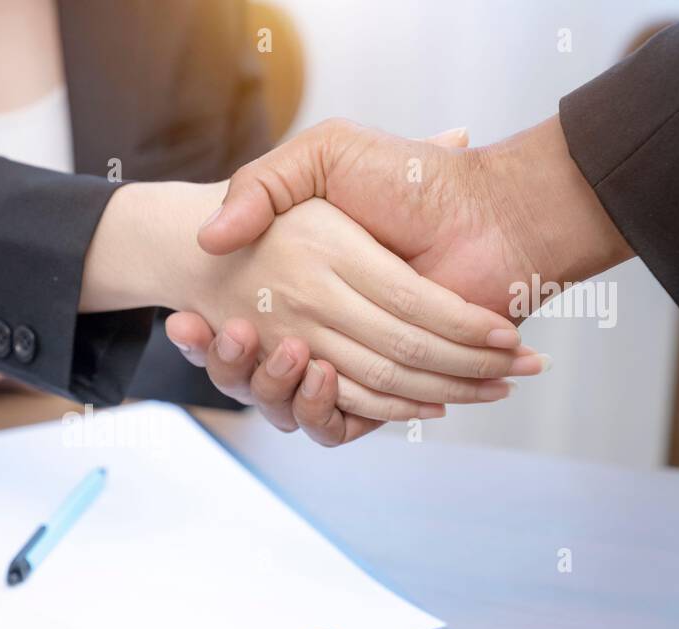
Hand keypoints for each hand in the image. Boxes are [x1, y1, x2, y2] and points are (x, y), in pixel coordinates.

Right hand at [175, 117, 631, 440]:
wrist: (496, 214)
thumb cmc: (417, 179)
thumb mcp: (325, 155)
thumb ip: (265, 183)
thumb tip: (207, 236)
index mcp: (302, 281)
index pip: (234, 327)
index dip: (202, 338)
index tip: (182, 324)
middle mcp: (319, 326)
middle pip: (250, 370)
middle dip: (224, 358)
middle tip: (212, 330)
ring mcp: (350, 360)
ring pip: (285, 400)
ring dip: (264, 382)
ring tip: (265, 344)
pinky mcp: (385, 392)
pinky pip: (336, 424)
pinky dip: (323, 408)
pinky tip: (315, 371)